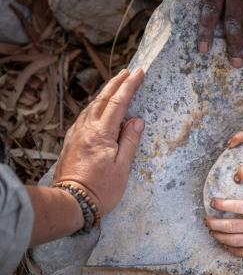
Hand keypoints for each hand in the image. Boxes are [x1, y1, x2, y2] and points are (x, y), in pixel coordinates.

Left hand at [53, 68, 144, 216]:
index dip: (129, 86)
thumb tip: (136, 121)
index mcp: (101, 133)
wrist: (71, 202)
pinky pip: (84, 116)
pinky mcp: (71, 142)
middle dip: (115, 84)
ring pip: (91, 106)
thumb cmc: (100, 189)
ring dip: (104, 93)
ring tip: (115, 85)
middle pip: (101, 100)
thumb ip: (129, 141)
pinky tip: (98, 107)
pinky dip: (95, 106)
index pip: (118, 103)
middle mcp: (86, 129)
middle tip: (127, 72)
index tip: (139, 73)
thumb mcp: (122, 167)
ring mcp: (76, 135)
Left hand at [205, 179, 242, 258]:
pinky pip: (242, 252)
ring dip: (219, 236)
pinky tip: (226, 245)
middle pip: (229, 225)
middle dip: (214, 223)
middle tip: (206, 220)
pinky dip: (231, 249)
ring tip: (211, 232)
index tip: (213, 202)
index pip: (236, 206)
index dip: (221, 204)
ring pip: (232, 240)